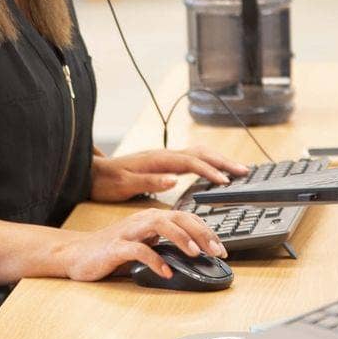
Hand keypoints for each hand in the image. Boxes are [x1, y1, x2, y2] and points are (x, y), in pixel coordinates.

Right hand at [54, 208, 227, 281]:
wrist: (76, 254)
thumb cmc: (112, 251)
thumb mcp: (145, 246)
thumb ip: (165, 247)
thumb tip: (196, 258)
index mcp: (151, 218)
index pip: (185, 218)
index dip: (206, 231)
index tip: (222, 248)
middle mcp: (142, 220)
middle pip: (178, 217)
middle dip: (201, 233)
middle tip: (217, 251)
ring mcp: (128, 232)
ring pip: (160, 225)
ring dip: (181, 238)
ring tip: (195, 254)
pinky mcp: (115, 247)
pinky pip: (138, 250)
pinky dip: (154, 260)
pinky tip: (166, 272)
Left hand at [90, 146, 250, 202]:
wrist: (93, 173)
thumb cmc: (107, 181)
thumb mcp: (125, 185)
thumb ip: (149, 182)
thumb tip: (173, 179)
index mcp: (158, 160)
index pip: (191, 162)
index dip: (209, 171)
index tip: (226, 181)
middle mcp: (164, 155)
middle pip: (200, 153)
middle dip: (223, 162)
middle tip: (244, 172)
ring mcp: (164, 157)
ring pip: (198, 153)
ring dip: (218, 161)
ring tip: (237, 170)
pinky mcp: (163, 162)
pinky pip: (192, 159)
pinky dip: (208, 163)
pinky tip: (213, 171)